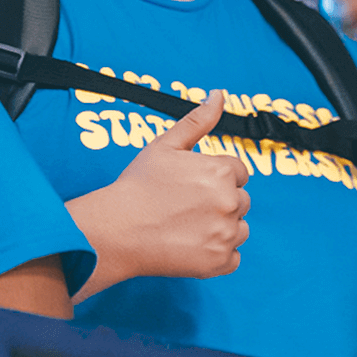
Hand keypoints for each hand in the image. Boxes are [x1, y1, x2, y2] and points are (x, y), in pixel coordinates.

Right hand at [67, 91, 250, 299]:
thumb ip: (198, 120)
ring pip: (239, 228)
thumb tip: (219, 95)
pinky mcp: (219, 262)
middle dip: (219, 202)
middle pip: (240, 200)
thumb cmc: (137, 186)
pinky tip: (191, 245)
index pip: (238, 172)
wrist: (116, 230)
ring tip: (187, 225)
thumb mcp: (165, 145)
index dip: (214, 178)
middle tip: (184, 206)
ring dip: (222, 227)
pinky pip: (233, 257)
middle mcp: (230, 202)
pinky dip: (217, 253)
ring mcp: (226, 234)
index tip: (191, 186)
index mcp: (221, 171)